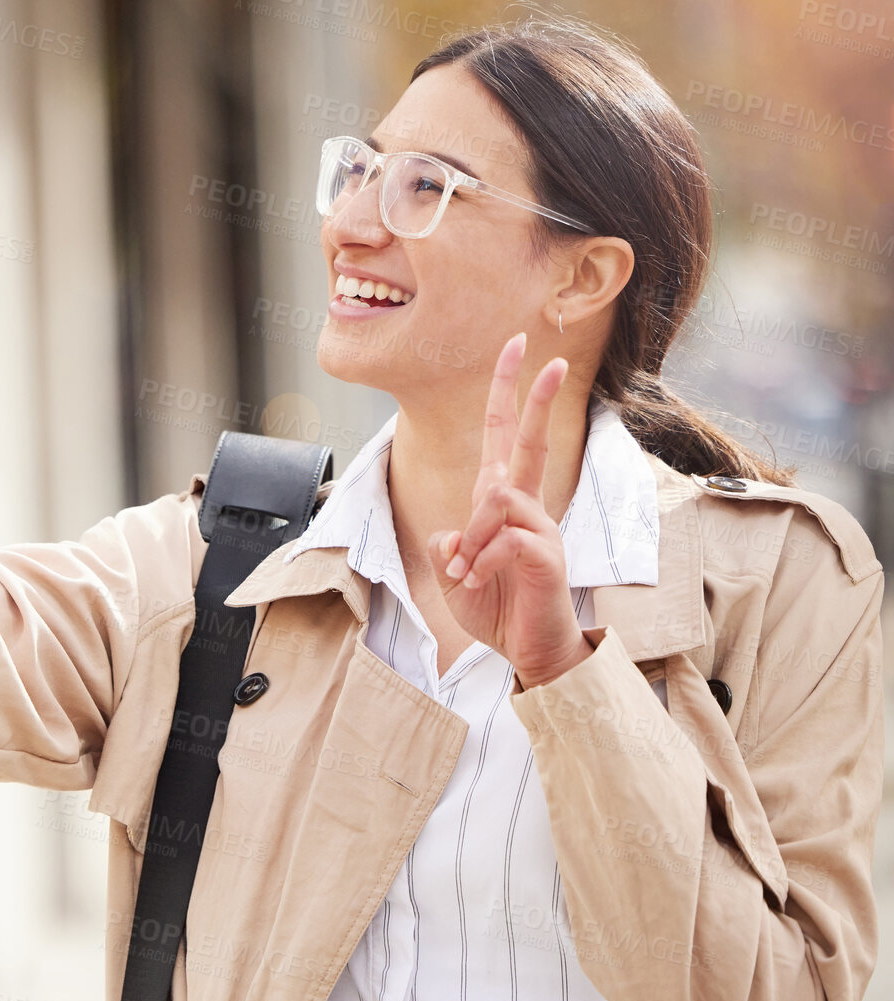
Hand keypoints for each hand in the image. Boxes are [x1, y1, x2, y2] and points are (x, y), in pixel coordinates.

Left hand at [425, 331, 591, 688]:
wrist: (529, 652)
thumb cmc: (497, 609)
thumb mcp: (453, 574)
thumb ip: (446, 546)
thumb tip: (448, 532)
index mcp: (501, 504)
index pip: (504, 437)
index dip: (506, 393)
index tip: (515, 348)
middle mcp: (526, 507)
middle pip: (533, 441)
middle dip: (537, 398)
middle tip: (554, 358)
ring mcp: (541, 528)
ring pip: (498, 498)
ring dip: (472, 536)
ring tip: (467, 572)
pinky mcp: (547, 554)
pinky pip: (504, 539)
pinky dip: (480, 562)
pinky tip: (479, 583)